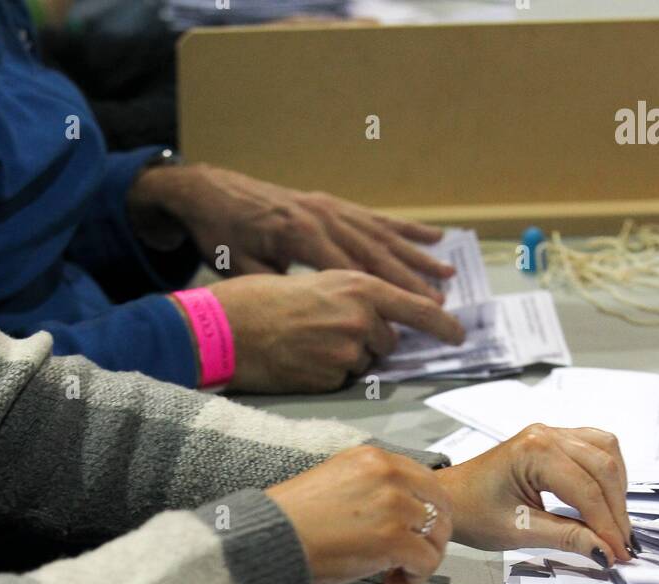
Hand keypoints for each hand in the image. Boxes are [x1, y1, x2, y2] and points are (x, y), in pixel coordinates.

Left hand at [131, 163, 454, 297]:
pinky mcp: (332, 203)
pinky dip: (407, 229)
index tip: (409, 317)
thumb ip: (275, 287)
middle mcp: (321, 217)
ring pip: (383, 236)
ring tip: (448, 275)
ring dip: (418, 257)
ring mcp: (330, 207)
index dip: (383, 295)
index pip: (350, 273)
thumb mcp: (239, 267)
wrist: (210, 191)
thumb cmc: (222, 235)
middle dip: (411, 281)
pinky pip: (376, 219)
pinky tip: (435, 236)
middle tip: (441, 304)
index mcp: (299, 236)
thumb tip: (308, 314)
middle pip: (375, 254)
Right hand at [206, 271, 462, 392]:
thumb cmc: (267, 300)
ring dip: (346, 359)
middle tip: (327, 331)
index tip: (459, 335)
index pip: (416, 309)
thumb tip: (385, 323)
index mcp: (360, 286)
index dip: (442, 325)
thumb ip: (358, 299)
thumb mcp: (321, 283)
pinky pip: (343, 382)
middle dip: (368, 342)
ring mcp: (347, 352)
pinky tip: (301, 360)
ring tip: (308, 343)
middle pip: (387, 343)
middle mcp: (360, 318)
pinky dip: (327, 374)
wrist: (228, 327)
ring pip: (365, 364)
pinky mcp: (331, 379)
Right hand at [268, 446, 451, 583]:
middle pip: (440, 506)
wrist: (273, 540)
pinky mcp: (394, 540)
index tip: (414, 530)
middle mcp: (389, 475)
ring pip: (438, 536)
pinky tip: (391, 582)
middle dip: (432, 535)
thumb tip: (398, 510)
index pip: (426, 480)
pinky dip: (415, 578)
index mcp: (374, 458)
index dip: (427, 510)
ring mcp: (394, 507)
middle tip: (413, 555)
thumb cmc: (293, 520)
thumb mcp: (335, 481)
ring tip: (398, 572)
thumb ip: (371, 486)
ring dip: (424, 559)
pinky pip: (426, 562)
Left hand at [440, 425, 633, 565]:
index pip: (586, 490)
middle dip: (617, 510)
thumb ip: (567, 538)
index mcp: (534, 452)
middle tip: (623, 545)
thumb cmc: (473, 513)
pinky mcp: (554, 438)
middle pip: (603, 468)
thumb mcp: (520, 532)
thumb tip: (606, 552)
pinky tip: (606, 499)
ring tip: (616, 524)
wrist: (449, 498)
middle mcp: (546, 434)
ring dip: (617, 488)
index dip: (608, 525)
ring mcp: (551, 432)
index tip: (620, 553)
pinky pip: (596, 448)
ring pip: (606, 452)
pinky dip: (607, 473)